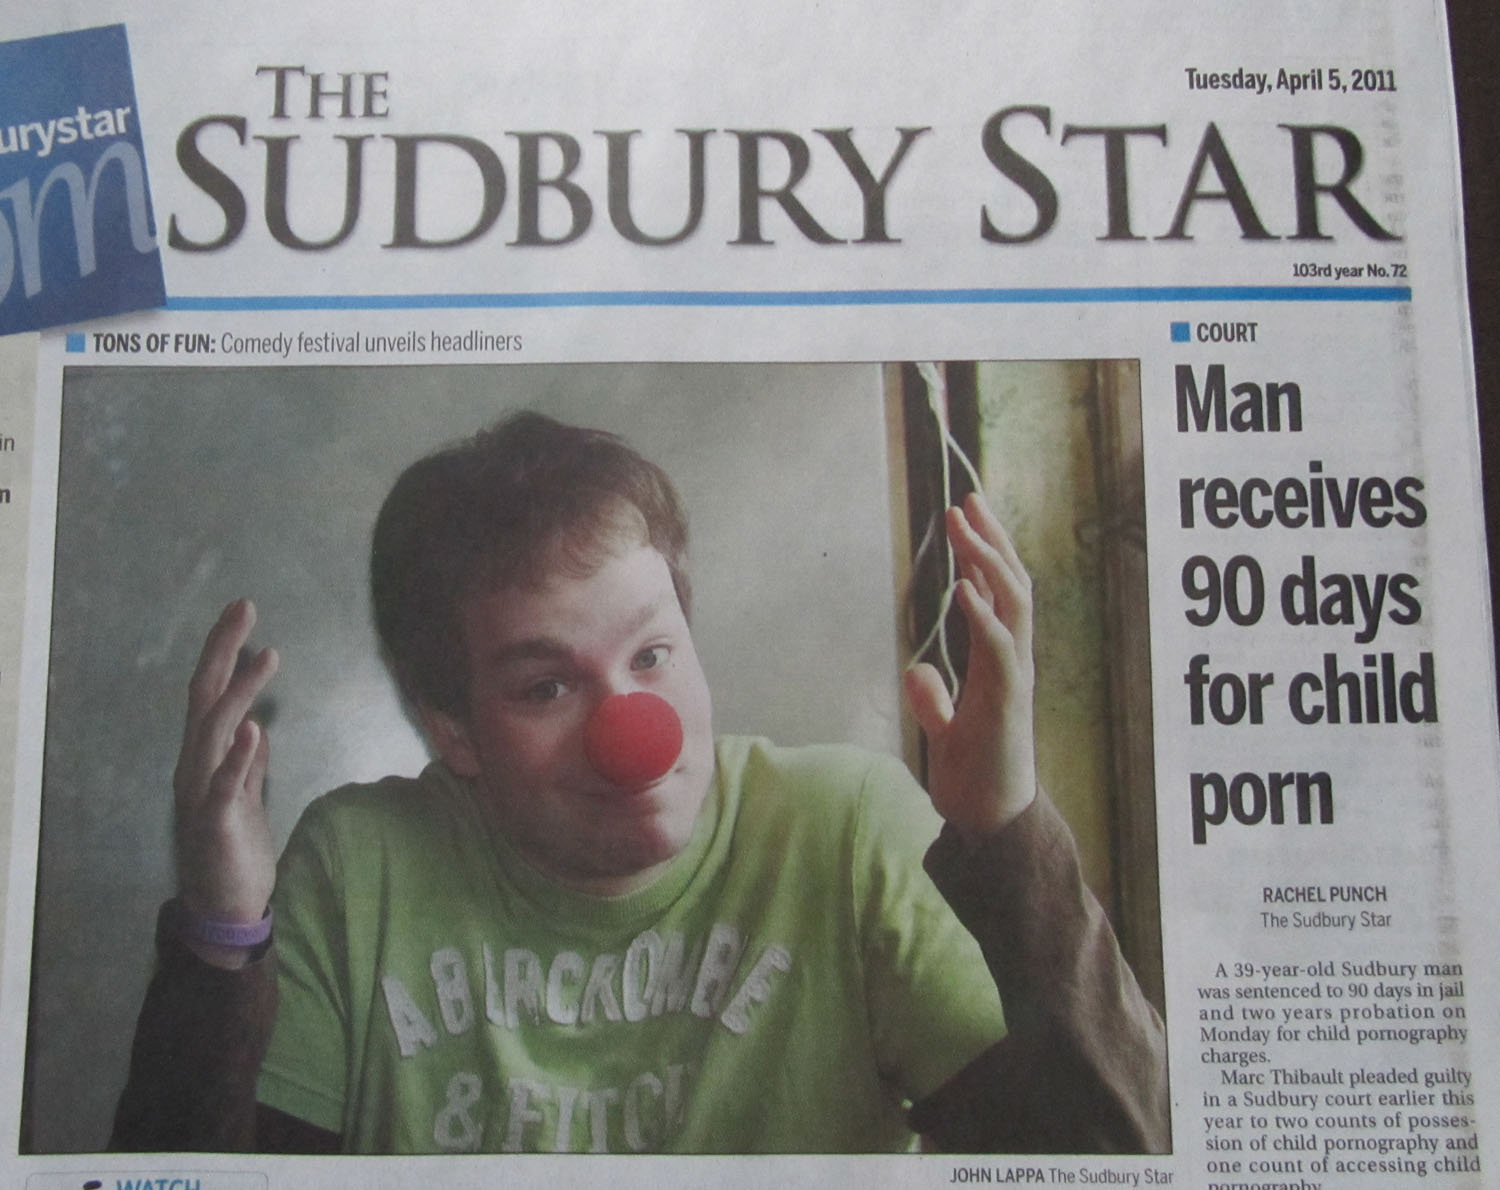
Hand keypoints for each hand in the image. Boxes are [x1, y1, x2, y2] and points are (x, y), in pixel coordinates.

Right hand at [173, 600, 278, 961]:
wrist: (227, 908)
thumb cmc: (235, 851)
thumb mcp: (246, 799)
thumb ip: (249, 765)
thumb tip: (257, 729)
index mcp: (205, 757)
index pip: (211, 693)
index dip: (225, 651)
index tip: (244, 613)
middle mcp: (196, 766)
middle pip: (205, 697)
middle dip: (223, 650)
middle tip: (244, 606)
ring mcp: (201, 792)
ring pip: (214, 731)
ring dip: (240, 692)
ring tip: (266, 656)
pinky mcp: (216, 821)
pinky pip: (224, 784)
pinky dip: (237, 755)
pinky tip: (253, 728)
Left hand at [903, 493, 1037, 841]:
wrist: (990, 826)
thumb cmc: (973, 780)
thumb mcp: (945, 732)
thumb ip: (934, 701)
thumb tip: (917, 671)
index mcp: (998, 665)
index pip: (999, 595)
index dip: (985, 555)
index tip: (967, 517)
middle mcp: (1013, 663)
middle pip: (1011, 586)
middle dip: (991, 540)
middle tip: (968, 499)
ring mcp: (1015, 680)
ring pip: (1013, 606)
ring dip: (988, 563)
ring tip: (966, 527)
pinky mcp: (1008, 703)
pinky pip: (1001, 649)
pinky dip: (985, 616)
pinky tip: (964, 588)